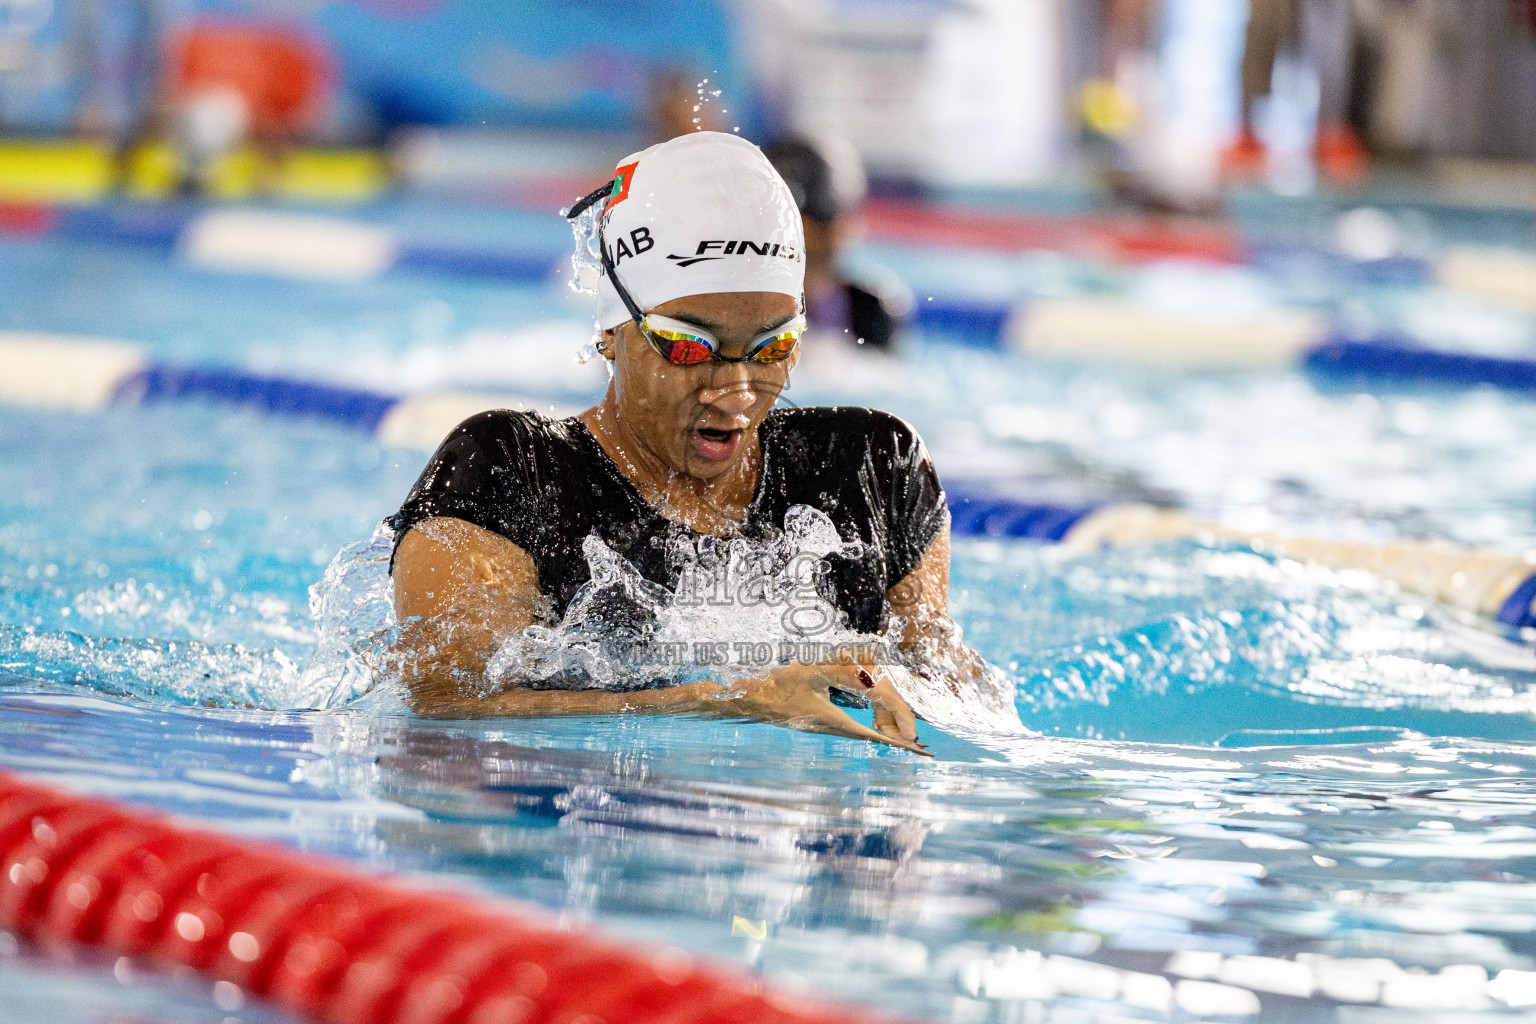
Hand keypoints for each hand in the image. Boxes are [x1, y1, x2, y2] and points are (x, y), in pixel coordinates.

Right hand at [711, 662, 929, 755]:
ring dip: (882, 737)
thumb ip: (839, 672)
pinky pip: (848, 729)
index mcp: (834, 720)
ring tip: (904, 740)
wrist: (751, 700)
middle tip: (921, 748)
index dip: (898, 742)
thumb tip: (868, 675)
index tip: (920, 750)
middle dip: (896, 742)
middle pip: (871, 737)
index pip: (874, 734)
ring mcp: (822, 727)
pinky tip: (871, 727)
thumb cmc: (778, 686)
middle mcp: (831, 728)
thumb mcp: (810, 674)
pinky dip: (866, 730)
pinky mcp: (815, 722)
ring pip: (860, 734)